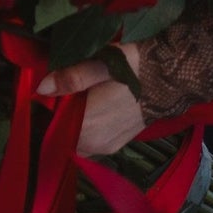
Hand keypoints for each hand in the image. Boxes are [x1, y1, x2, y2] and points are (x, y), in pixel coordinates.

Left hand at [36, 43, 144, 157]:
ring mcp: (105, 147)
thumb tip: (42, 87)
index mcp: (88, 125)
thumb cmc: (135, 68)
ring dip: (68, 123)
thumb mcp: (101, 64)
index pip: (50, 128)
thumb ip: (71, 78)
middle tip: (55, 93)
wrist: (171, 78)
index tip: (41, 96)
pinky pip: (88, 143)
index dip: (42, 113)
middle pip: (60, 136)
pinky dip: (82, 129)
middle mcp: (95, 143)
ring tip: (70, 99)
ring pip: (74, 141)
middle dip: (54, 118)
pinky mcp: (115, 145)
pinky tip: (85, 109)